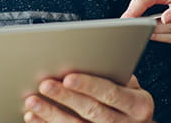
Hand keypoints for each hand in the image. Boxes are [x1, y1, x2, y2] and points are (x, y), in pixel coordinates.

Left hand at [23, 74, 152, 122]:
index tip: (68, 77)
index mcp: (138, 105)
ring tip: (32, 101)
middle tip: (45, 84)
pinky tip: (34, 117)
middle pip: (91, 110)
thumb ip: (113, 72)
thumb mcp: (131, 85)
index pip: (110, 93)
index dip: (88, 85)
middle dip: (66, 97)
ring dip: (51, 114)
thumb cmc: (129, 99)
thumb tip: (86, 54)